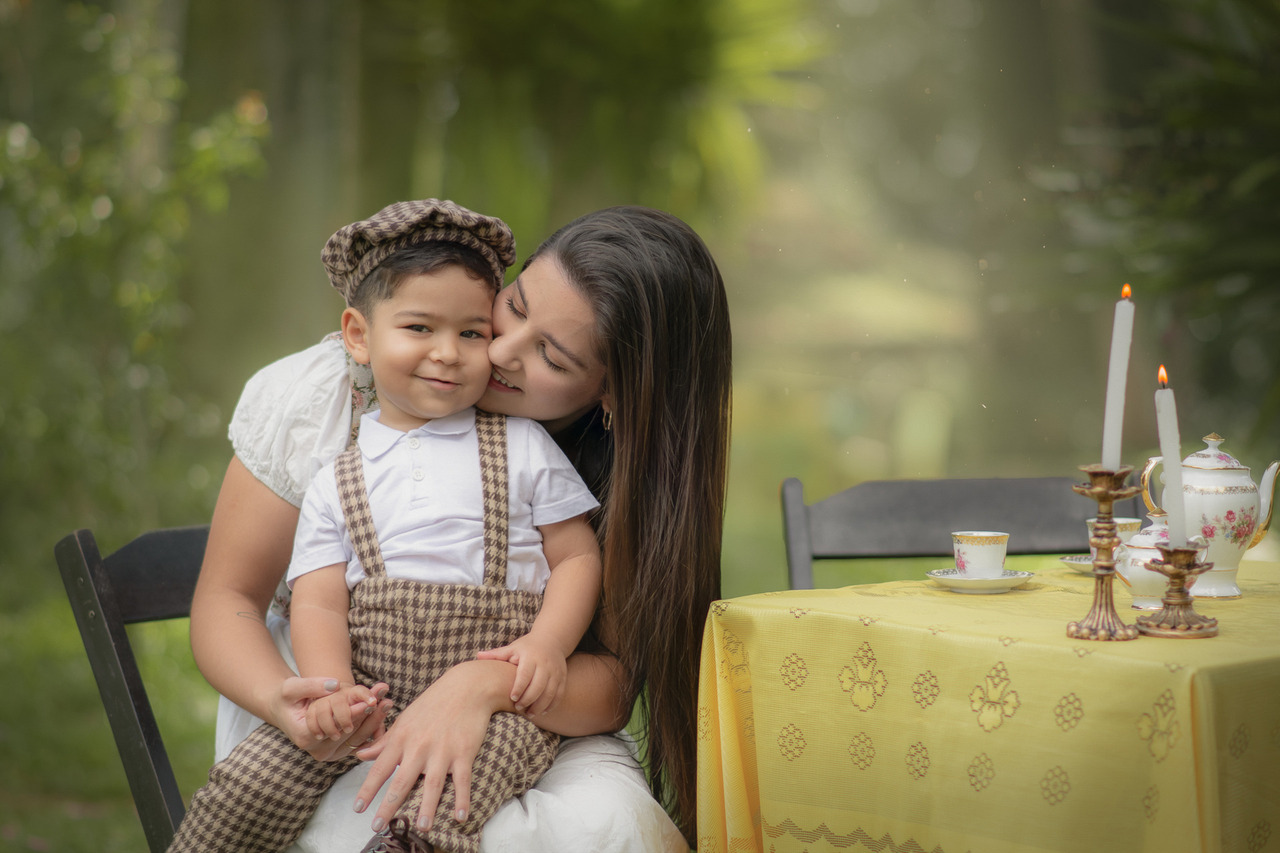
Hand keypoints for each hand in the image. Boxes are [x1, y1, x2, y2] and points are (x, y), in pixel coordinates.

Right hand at [272, 676, 391, 760]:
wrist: (284, 710)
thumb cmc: (286, 697)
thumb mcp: (292, 687)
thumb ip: (312, 685)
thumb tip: (335, 685)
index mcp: (305, 737)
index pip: (336, 726)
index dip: (355, 713)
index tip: (371, 701)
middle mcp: (318, 750)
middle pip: (350, 734)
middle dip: (370, 715)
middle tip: (386, 699)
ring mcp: (329, 754)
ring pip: (357, 738)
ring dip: (374, 721)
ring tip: (387, 702)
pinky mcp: (337, 751)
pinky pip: (359, 742)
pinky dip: (371, 728)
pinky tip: (382, 713)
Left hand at [353, 660, 513, 833]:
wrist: (467, 687)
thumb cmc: (433, 703)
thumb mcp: (405, 719)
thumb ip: (384, 740)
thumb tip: (360, 755)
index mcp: (403, 737)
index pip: (381, 767)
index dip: (368, 789)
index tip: (358, 808)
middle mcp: (420, 746)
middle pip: (402, 781)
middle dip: (389, 805)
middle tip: (378, 826)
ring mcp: (443, 750)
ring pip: (432, 784)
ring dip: (427, 807)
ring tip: (421, 828)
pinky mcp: (464, 752)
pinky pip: (462, 780)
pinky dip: (462, 799)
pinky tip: (460, 818)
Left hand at [476, 635, 566, 715]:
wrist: (551, 640)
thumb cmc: (526, 647)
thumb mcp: (512, 648)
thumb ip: (496, 654)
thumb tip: (478, 656)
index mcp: (530, 657)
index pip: (525, 674)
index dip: (519, 688)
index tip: (513, 698)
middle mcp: (545, 664)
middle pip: (538, 686)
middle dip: (529, 700)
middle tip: (519, 709)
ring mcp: (555, 671)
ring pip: (550, 692)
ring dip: (540, 706)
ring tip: (530, 714)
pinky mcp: (562, 677)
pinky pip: (559, 694)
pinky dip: (552, 705)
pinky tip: (542, 712)